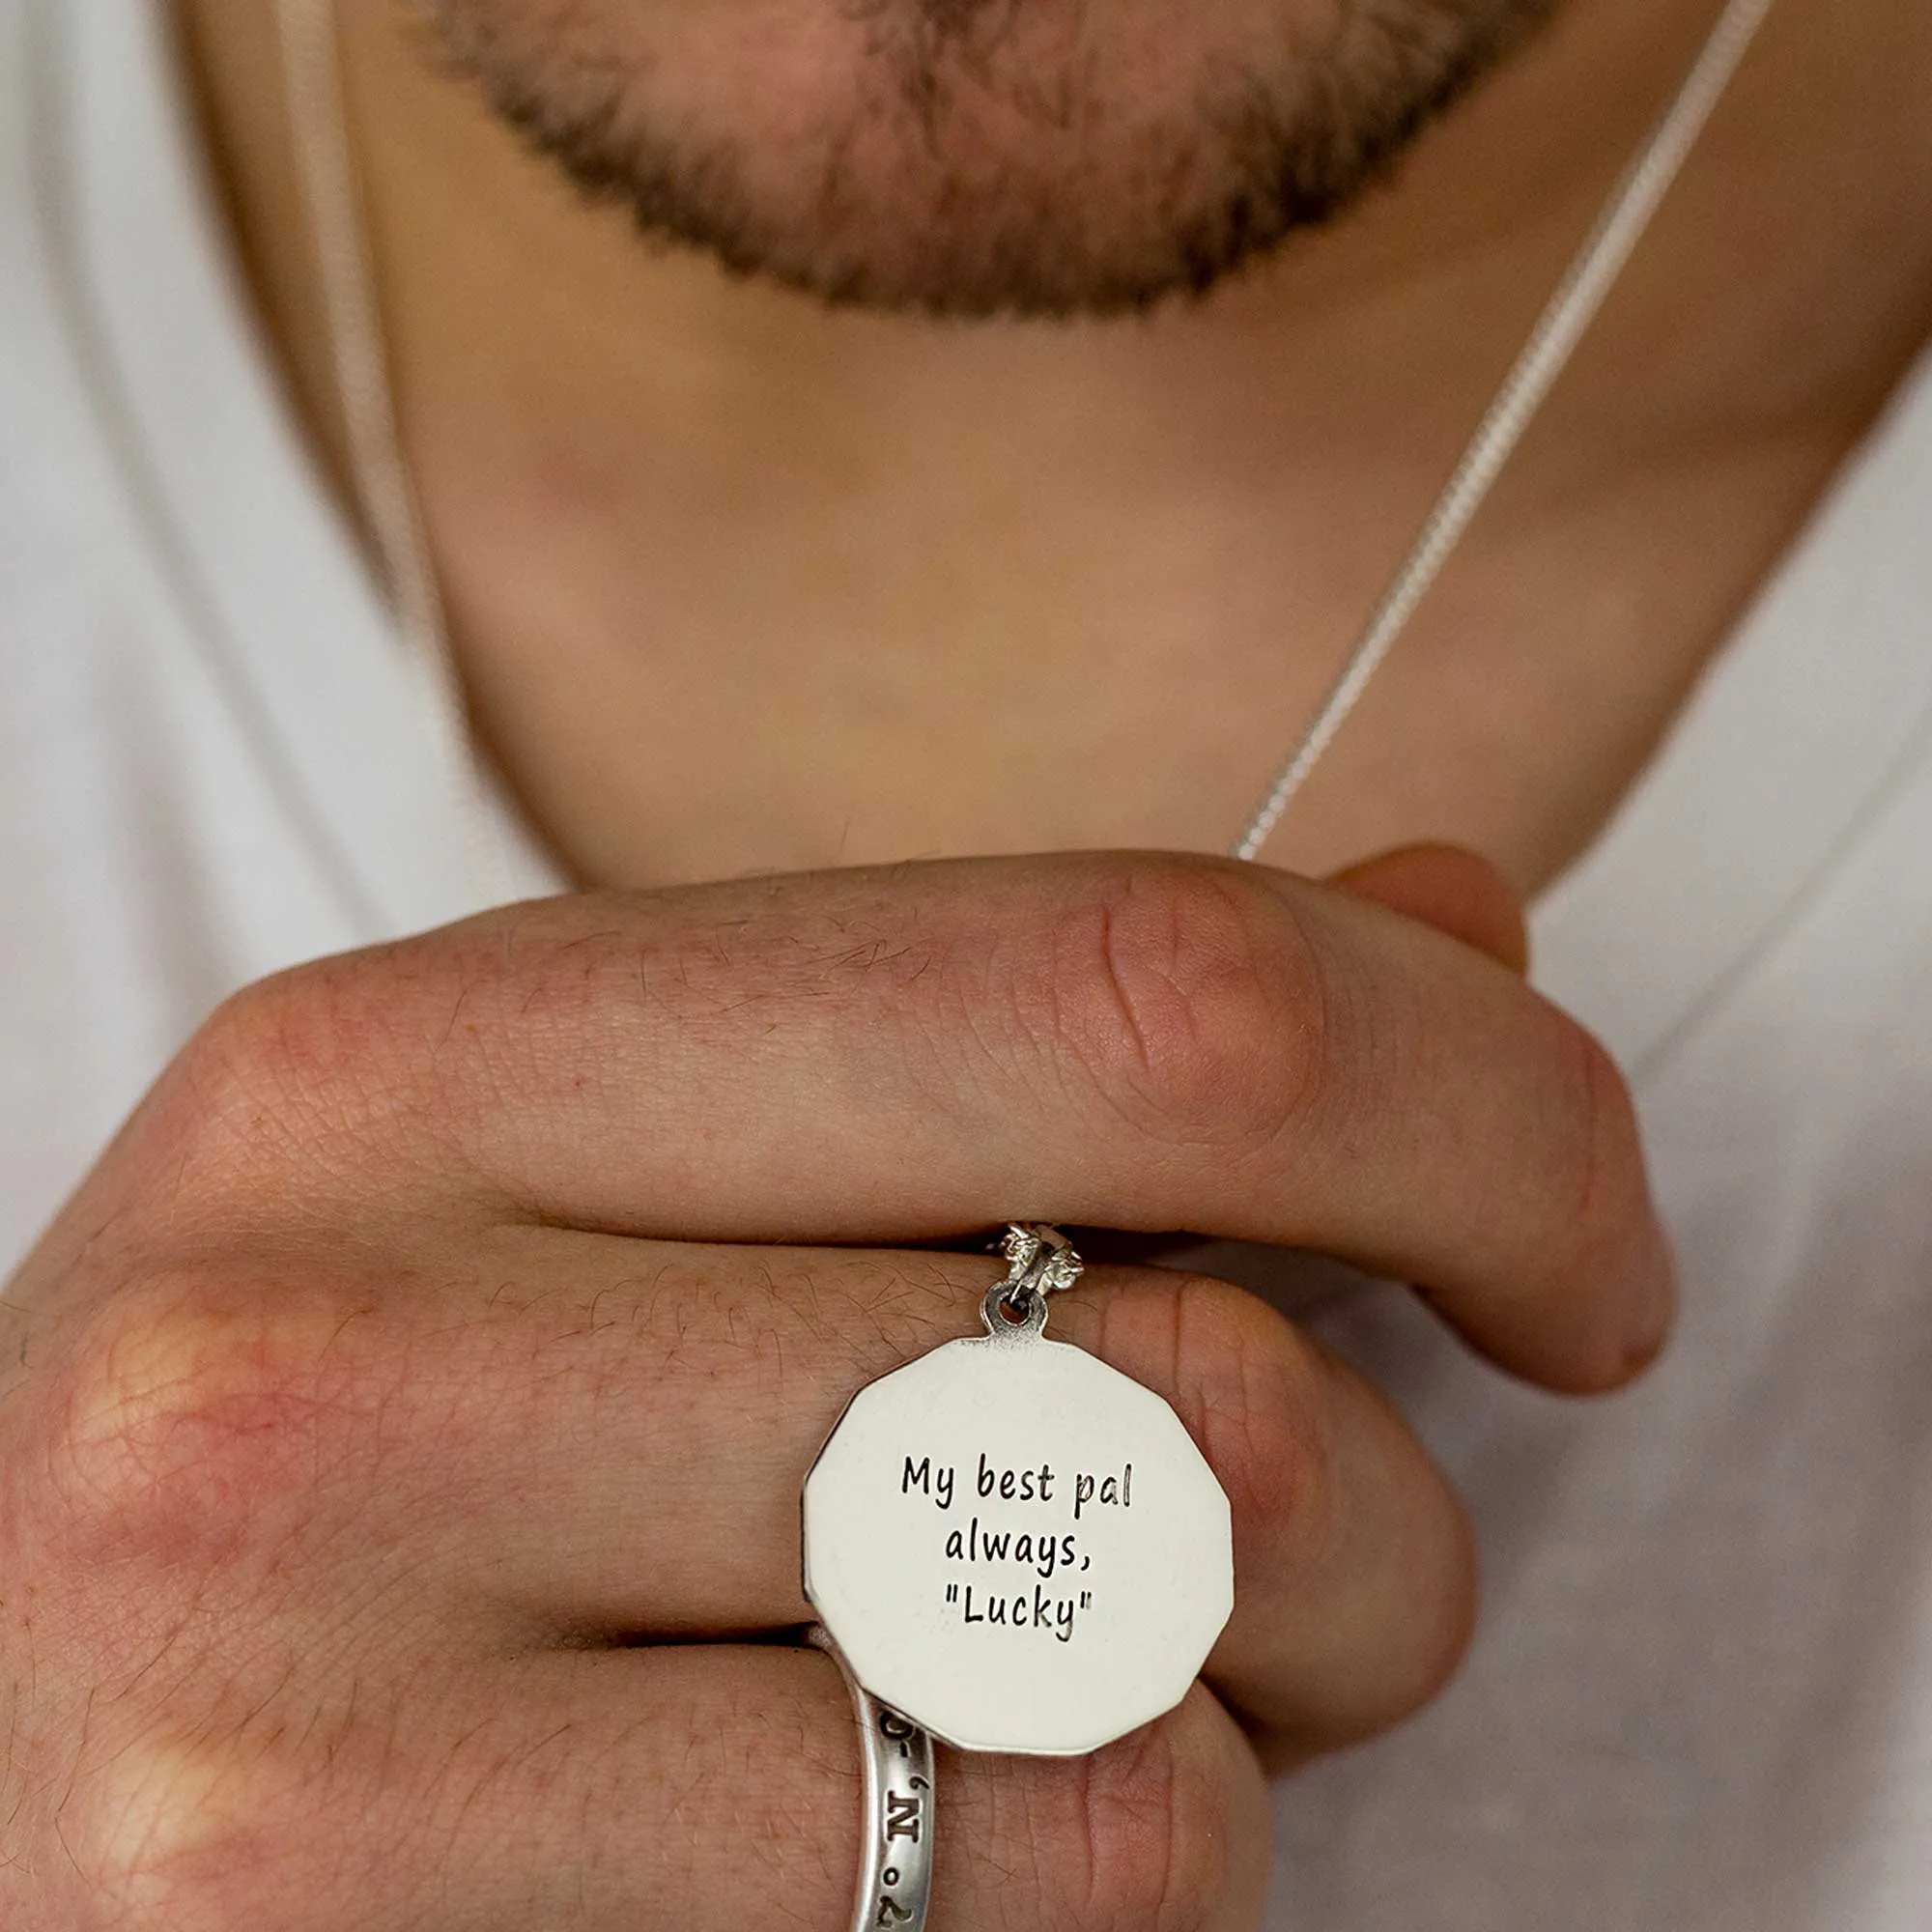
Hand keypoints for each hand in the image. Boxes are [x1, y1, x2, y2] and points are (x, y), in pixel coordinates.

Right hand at [0, 849, 1669, 1929]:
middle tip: (1332, 1538)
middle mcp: (324, 1328)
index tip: (1575, 1246)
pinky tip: (923, 1850)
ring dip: (1253, 1703)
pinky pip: (1033, 1908)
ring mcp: (292, 1681)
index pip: (1134, 985)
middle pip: (1183, 1348)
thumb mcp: (623, 1183)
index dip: (1480, 1102)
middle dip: (1396, 1471)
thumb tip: (1443, 926)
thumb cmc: (379, 1459)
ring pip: (1136, 1668)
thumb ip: (1025, 1047)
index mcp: (423, 1050)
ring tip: (1096, 1692)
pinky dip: (1102, 1884)